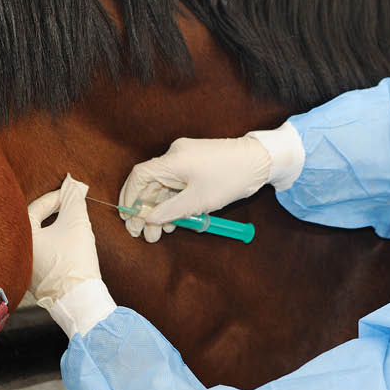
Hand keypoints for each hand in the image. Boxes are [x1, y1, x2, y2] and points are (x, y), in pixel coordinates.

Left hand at [26, 174, 102, 312]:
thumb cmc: (75, 261)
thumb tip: (73, 185)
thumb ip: (73, 200)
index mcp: (21, 237)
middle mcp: (16, 254)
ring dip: (52, 230)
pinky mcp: (35, 282)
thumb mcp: (77, 224)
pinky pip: (41, 256)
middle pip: (33, 224)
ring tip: (70, 225)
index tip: (71, 195)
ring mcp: (24, 270)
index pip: (35, 208)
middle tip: (69, 206)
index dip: (55, 198)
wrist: (81, 300)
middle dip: (52, 213)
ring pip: (37, 241)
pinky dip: (52, 247)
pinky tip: (67, 247)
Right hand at [118, 135, 272, 242]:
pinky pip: (177, 182)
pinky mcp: (196, 162)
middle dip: (146, 210)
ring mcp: (186, 157)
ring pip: (164, 185)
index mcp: (172, 160)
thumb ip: (170, 211)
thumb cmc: (231, 178)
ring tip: (164, 232)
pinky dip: (174, 200)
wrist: (260, 160)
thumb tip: (148, 220)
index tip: (129, 219)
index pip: (139, 176)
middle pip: (150, 183)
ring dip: (161, 208)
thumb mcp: (198, 201)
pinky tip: (176, 219)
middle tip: (145, 234)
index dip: (130, 198)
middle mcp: (175, 155)